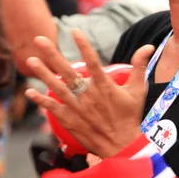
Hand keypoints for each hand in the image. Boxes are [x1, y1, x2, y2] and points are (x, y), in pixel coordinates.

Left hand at [24, 29, 153, 158]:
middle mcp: (89, 96)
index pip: (93, 61)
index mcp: (105, 87)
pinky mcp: (70, 120)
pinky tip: (30, 91)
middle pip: (68, 71)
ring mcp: (78, 108)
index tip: (74, 30)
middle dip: (52, 54)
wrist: (122, 147)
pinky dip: (41, 100)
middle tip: (39, 40)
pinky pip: (53, 109)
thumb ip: (140, 66)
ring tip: (30, 61)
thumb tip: (148, 47)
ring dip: (43, 74)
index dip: (83, 45)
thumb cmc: (130, 117)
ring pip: (57, 88)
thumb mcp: (138, 90)